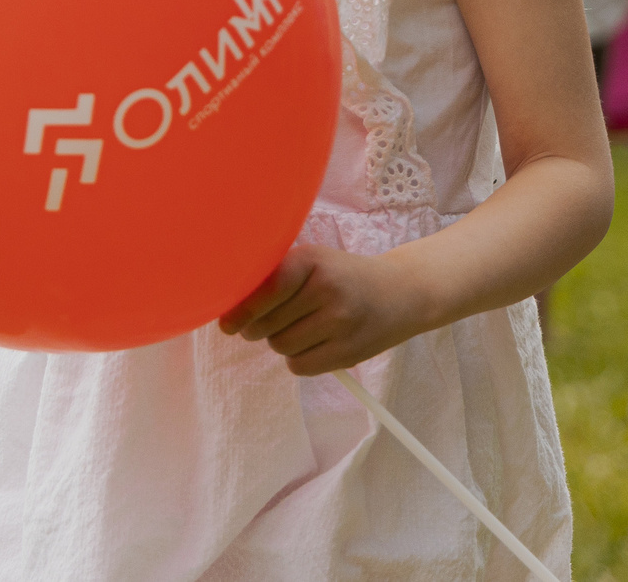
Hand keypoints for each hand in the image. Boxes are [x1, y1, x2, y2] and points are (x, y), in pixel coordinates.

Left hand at [217, 243, 423, 376]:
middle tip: (273, 320)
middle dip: (260, 327)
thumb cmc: (343, 277)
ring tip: (303, 327)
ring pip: (281, 346)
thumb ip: (275, 279)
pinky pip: (299, 366)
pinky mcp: (348, 352)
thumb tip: (230, 315)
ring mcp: (340, 322)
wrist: (401, 293)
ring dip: (281, 341)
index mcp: (312, 260)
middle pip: (266, 325)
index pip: (266, 290)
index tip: (226, 324)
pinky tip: (315, 343)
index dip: (240, 310)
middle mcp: (327, 289)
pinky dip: (298, 359)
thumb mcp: (313, 262)